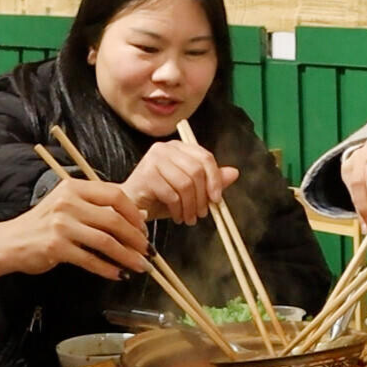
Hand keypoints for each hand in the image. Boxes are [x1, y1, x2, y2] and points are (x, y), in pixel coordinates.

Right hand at [0, 178, 149, 280]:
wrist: (11, 241)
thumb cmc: (44, 224)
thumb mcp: (71, 208)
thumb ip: (102, 209)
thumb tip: (141, 216)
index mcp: (74, 188)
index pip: (115, 195)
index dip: (134, 213)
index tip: (144, 228)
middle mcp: (68, 203)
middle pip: (114, 220)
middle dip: (136, 238)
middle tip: (148, 251)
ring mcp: (61, 225)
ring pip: (105, 241)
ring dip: (127, 256)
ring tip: (140, 266)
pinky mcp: (56, 247)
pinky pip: (90, 259)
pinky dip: (108, 268)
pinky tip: (119, 274)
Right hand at [121, 141, 237, 224]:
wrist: (131, 207)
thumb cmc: (160, 198)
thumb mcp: (191, 190)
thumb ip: (211, 181)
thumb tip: (234, 173)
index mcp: (179, 147)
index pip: (205, 157)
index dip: (215, 179)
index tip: (217, 199)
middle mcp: (165, 148)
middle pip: (196, 170)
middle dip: (203, 196)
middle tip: (202, 214)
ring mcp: (154, 159)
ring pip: (185, 183)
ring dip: (191, 206)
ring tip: (189, 218)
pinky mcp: (146, 174)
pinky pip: (172, 194)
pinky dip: (178, 209)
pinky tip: (177, 217)